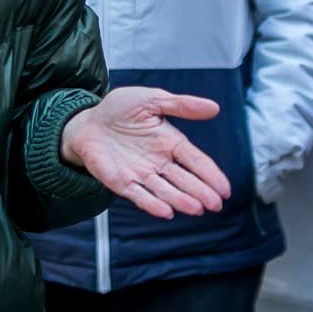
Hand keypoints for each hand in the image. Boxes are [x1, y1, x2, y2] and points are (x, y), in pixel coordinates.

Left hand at [60, 87, 234, 219]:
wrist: (87, 122)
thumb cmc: (119, 109)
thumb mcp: (151, 99)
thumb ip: (181, 105)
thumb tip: (214, 108)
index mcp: (170, 142)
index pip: (196, 161)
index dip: (211, 174)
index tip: (225, 189)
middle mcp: (159, 162)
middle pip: (184, 180)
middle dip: (201, 192)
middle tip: (216, 204)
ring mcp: (141, 174)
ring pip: (165, 190)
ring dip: (181, 200)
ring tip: (197, 209)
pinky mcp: (122, 182)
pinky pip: (139, 196)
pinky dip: (152, 204)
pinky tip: (167, 212)